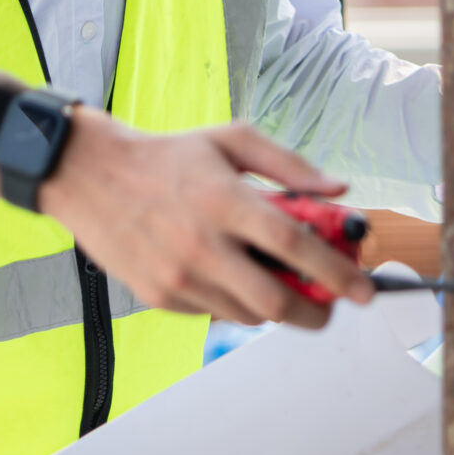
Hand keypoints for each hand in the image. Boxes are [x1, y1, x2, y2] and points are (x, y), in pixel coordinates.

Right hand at [15, 110, 373, 327]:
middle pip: (276, 301)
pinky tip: (229, 274)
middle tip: (329, 306)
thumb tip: (338, 190)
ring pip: (247, 314)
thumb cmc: (168, 156)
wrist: (90, 174)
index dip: (337, 273)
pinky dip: (235, 302)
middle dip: (314, 312)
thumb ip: (289, 165)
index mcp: (225, 200)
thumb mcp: (230, 140)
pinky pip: (215, 313)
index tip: (363, 290)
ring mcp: (178, 277)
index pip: (295, 247)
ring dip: (275, 306)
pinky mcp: (159, 297)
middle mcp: (202, 244)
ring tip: (277, 282)